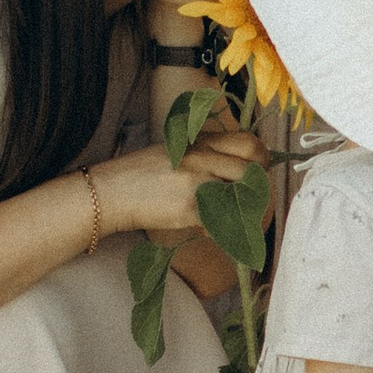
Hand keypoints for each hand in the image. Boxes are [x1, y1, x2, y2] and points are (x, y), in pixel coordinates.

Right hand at [93, 118, 261, 240]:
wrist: (111, 192)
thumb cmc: (141, 172)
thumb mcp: (176, 149)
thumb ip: (207, 153)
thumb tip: (242, 169)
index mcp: (200, 141)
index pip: (249, 144)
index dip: (262, 160)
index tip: (259, 172)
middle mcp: (202, 158)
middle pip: (250, 173)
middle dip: (255, 191)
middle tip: (249, 203)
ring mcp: (198, 182)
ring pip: (241, 198)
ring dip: (242, 212)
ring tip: (232, 219)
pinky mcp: (191, 208)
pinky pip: (222, 220)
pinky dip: (221, 230)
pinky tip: (209, 230)